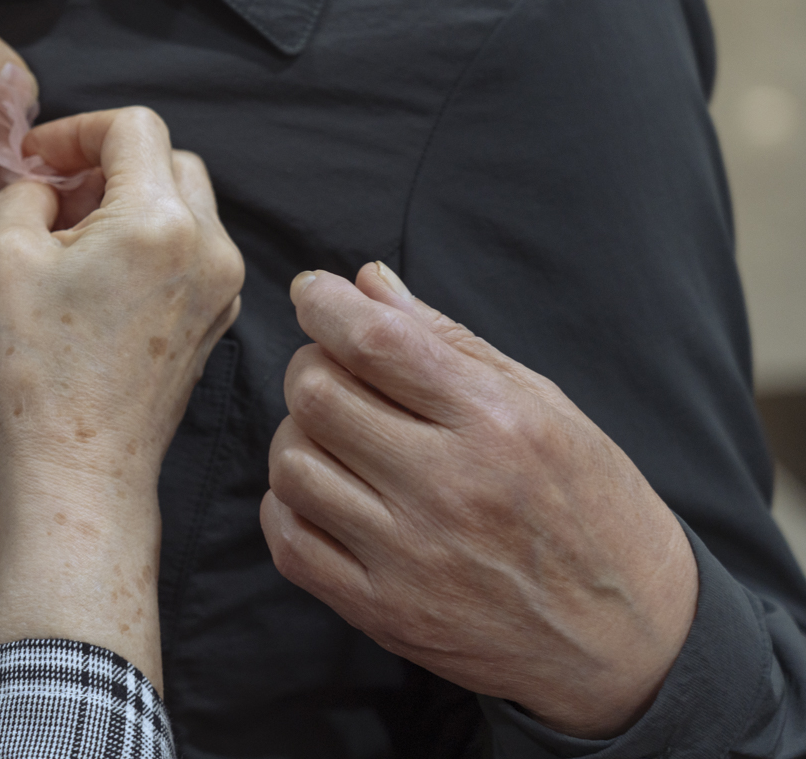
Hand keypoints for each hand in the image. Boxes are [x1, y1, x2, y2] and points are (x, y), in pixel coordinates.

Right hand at [0, 107, 244, 687]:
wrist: (80, 465)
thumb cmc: (36, 370)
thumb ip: (21, 193)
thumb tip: (44, 183)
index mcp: (159, 221)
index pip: (134, 127)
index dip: (77, 131)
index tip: (38, 163)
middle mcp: (208, 246)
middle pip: (168, 158)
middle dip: (108, 164)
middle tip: (55, 197)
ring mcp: (220, 285)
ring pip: (186, 203)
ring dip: (131, 201)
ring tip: (73, 241)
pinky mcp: (216, 318)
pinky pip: (192, 249)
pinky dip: (151, 243)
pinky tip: (100, 279)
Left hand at [261, 262, 698, 738]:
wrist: (631, 640)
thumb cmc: (592, 506)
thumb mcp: (545, 406)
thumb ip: (448, 340)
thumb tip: (366, 280)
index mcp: (495, 424)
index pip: (374, 342)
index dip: (325, 304)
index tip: (315, 294)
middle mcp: (448, 489)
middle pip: (317, 396)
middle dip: (312, 366)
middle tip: (337, 373)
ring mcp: (411, 557)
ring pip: (293, 465)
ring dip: (299, 438)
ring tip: (338, 440)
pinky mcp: (385, 613)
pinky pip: (289, 542)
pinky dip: (289, 506)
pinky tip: (328, 495)